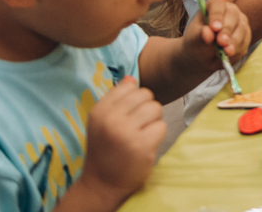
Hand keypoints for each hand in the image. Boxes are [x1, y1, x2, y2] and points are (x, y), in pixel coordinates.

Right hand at [78, 77, 164, 202]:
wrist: (102, 183)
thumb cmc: (105, 148)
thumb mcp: (102, 121)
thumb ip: (116, 99)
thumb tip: (132, 78)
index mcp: (100, 110)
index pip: (129, 85)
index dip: (134, 100)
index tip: (126, 115)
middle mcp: (111, 119)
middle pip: (146, 95)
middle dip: (146, 109)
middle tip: (136, 127)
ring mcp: (126, 132)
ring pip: (156, 108)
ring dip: (153, 121)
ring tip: (140, 135)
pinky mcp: (142, 145)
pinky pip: (162, 126)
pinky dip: (157, 135)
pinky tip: (145, 145)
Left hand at [182, 0, 250, 69]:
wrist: (203, 57)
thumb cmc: (196, 44)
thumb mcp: (193, 41)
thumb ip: (199, 36)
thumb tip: (207, 32)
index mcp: (213, 6)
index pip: (217, 3)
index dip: (217, 14)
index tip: (214, 28)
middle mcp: (229, 10)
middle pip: (233, 14)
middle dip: (227, 30)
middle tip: (221, 42)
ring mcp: (239, 22)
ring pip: (242, 28)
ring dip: (235, 41)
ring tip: (226, 52)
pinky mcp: (246, 34)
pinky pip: (246, 41)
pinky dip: (238, 49)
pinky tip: (229, 55)